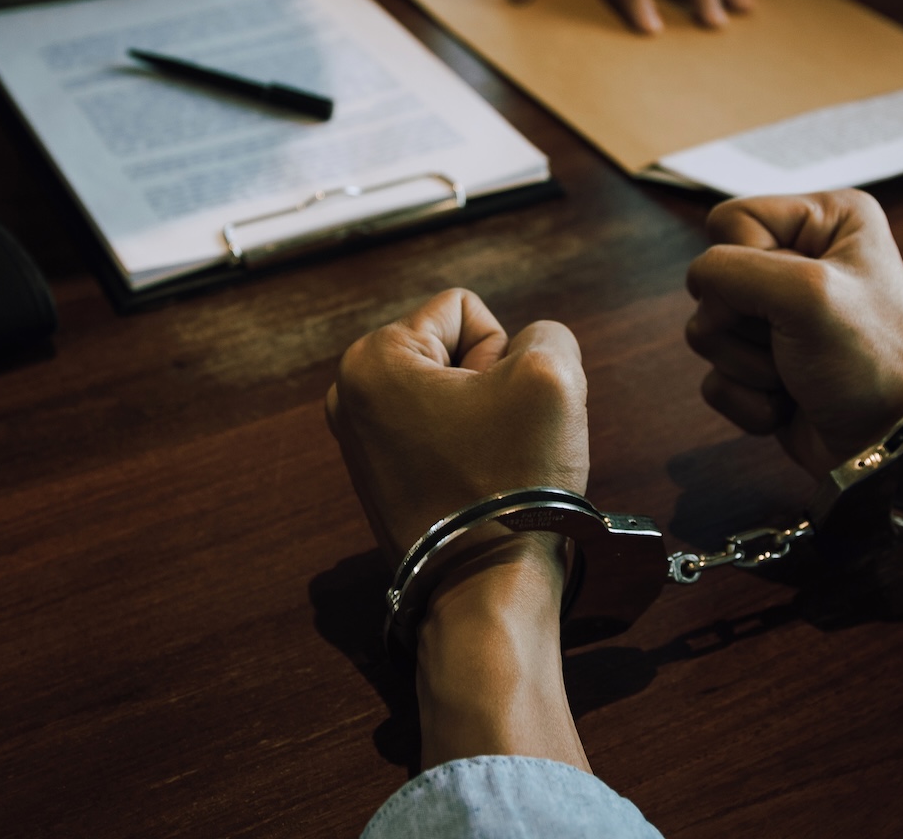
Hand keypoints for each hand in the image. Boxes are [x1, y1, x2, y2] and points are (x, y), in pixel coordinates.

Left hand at [326, 289, 588, 563]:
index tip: (498, 411)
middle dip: (493, 387)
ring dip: (488, 421)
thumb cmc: (513, 487)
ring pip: (456, 395)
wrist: (486, 592)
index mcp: (371, 359)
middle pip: (454, 351)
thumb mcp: (553, 376)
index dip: (502, 353)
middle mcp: (350, 395)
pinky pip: (444, 437)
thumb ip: (548, 335)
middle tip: (498, 442)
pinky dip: (472, 454)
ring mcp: (361, 442)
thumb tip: (527, 357)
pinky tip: (480, 489)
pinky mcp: (381, 479)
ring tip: (491, 467)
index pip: (465, 311)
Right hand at [684, 191, 902, 474]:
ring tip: (796, 375)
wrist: (891, 445)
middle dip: (746, 324)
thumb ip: (732, 271)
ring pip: (706, 328)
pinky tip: (786, 403)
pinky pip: (714, 374)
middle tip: (796, 343)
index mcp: (826, 221)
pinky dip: (745, 397)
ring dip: (747, 364)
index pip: (731, 221)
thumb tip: (701, 296)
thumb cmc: (870, 363)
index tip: (793, 300)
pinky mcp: (760, 363)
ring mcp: (777, 315)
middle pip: (714, 278)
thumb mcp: (806, 293)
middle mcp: (803, 259)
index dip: (746, 266)